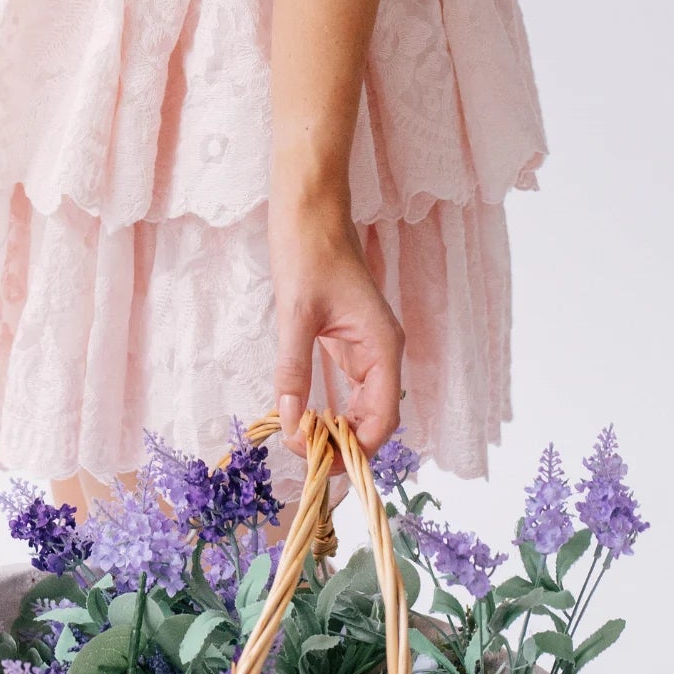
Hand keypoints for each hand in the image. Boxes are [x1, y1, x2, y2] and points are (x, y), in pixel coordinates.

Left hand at [268, 202, 404, 459]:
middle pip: (374, 418)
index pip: (382, 418)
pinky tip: (306, 418)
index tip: (319, 463)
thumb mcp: (295, 314)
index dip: (355, 449)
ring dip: (336, 430)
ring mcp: (366, 348)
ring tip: (302, 444)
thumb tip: (291, 424)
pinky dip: (331, 409)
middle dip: (343, 445)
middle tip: (302, 458)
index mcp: (382, 346)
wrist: (310, 210)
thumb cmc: (308, 252)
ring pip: (361, 406)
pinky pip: (348, 389)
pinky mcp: (348, 342)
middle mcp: (382, 352)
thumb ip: (294, 371)